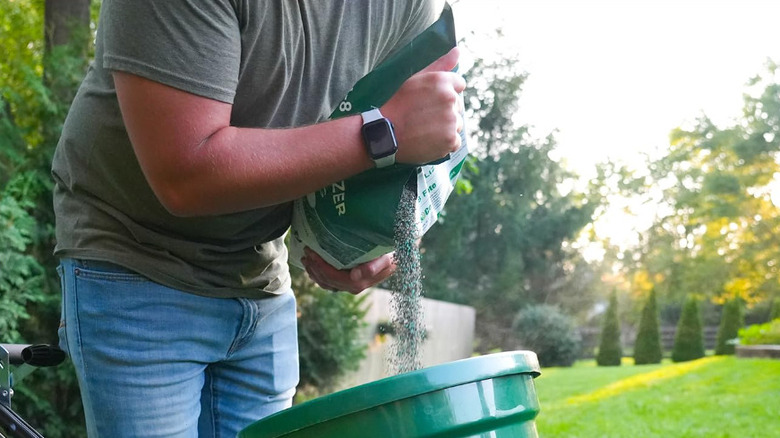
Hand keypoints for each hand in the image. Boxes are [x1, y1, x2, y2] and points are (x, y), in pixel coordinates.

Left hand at [301, 248, 395, 294]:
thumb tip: (355, 276)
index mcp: (359, 283)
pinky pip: (329, 282)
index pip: (334, 277)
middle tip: (306, 252)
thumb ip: (374, 267)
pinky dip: (318, 274)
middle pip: (327, 281)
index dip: (320, 267)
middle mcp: (353, 287)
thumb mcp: (386, 258)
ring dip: (313, 271)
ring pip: (326, 283)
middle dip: (314, 267)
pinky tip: (313, 265)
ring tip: (306, 258)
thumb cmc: (391, 254)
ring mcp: (350, 286)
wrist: (397, 256)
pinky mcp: (348, 282)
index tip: (311, 252)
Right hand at [381, 47, 465, 164]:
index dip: (444, 93)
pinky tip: (428, 140)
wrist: (383, 133)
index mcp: (442, 81)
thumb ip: (439, 64)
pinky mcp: (451, 140)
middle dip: (445, 110)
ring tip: (424, 129)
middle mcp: (450, 99)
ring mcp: (452, 121)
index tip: (430, 101)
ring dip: (445, 128)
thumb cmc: (396, 104)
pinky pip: (454, 142)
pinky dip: (444, 143)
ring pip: (456, 124)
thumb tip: (458, 50)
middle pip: (457, 106)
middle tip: (422, 117)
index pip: (459, 84)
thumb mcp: (414, 79)